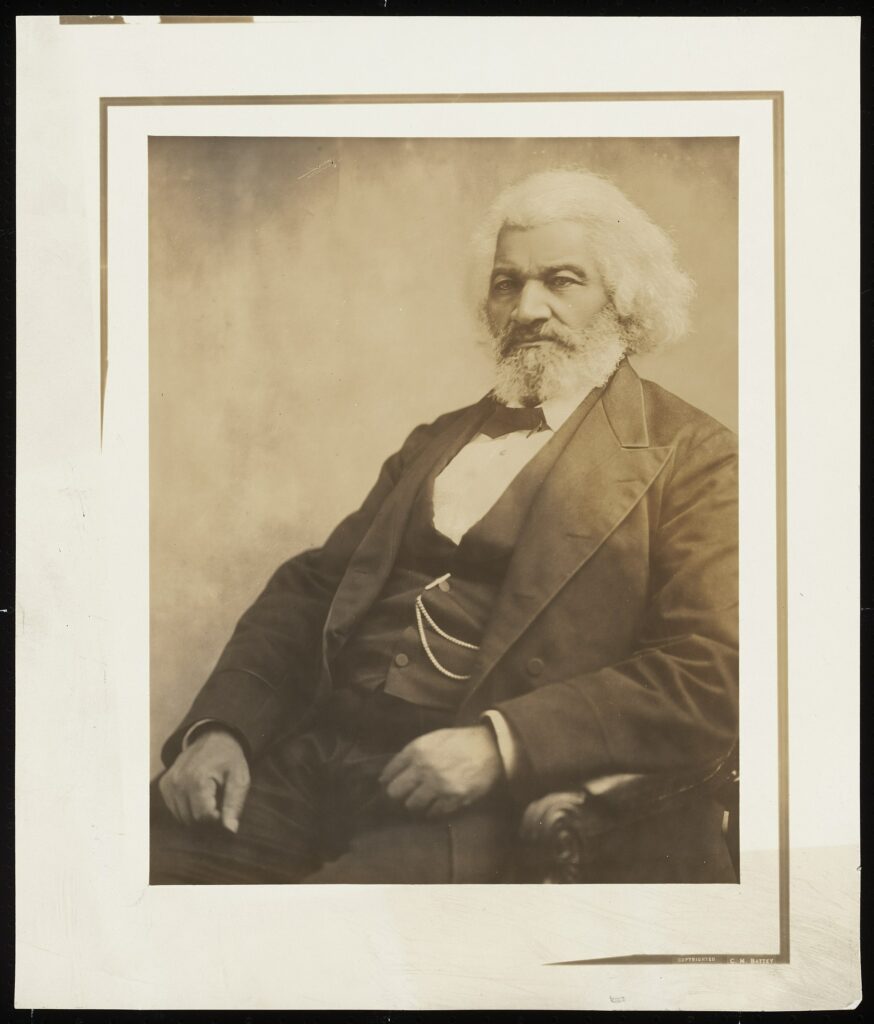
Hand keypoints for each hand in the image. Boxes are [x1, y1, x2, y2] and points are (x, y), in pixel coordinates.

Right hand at [159, 728, 249, 832]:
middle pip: (192, 821)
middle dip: (207, 819)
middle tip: (219, 803)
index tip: (225, 809)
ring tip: (209, 797)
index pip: (204, 818)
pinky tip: (197, 796)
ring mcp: (168, 784)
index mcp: (197, 780)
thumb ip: (234, 805)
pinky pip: (175, 811)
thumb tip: (229, 831)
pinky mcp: (164, 786)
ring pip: (182, 818)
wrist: (213, 738)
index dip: (217, 819)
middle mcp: (178, 782)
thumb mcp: (239, 779)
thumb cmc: (229, 760)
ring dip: (197, 815)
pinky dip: (187, 809)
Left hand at [379, 725, 502, 817]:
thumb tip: (390, 773)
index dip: (386, 779)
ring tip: (422, 799)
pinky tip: (437, 803)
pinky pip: (433, 812)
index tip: (386, 783)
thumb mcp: (432, 738)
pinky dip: (433, 809)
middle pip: (395, 791)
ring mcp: (438, 786)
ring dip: (415, 803)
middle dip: (397, 793)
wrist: (490, 748)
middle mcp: (424, 768)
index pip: (390, 771)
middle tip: (403, 793)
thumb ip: (412, 753)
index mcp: (417, 750)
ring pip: (412, 804)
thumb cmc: (459, 741)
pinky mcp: (453, 799)